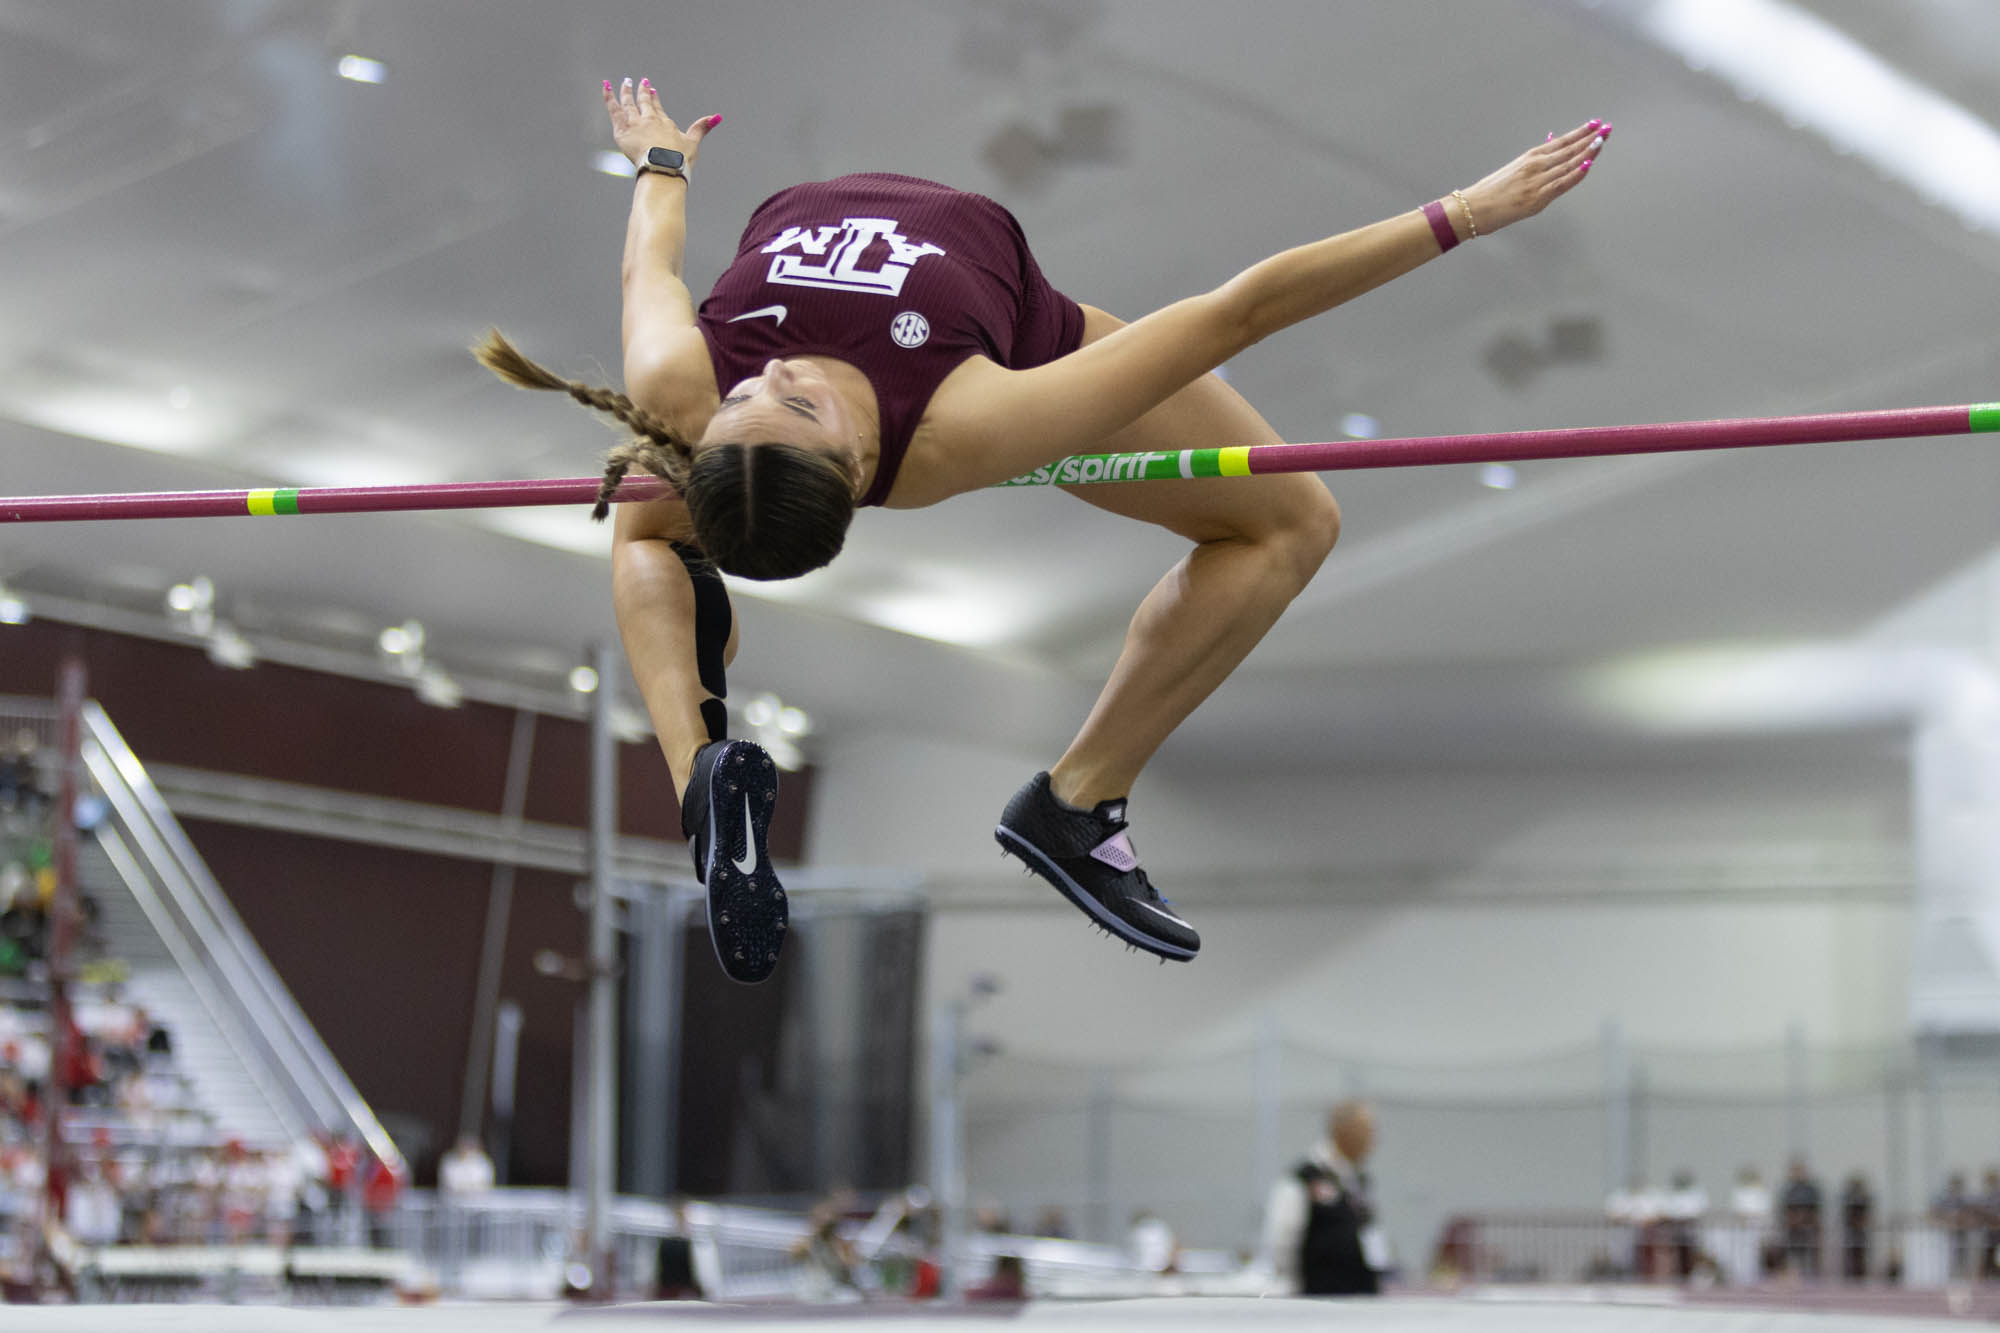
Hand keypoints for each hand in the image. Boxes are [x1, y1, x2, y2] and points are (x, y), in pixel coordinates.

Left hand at [603, 76, 718, 168]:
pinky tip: (606, 87)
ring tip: (625, 82)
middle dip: (642, 91)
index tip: (652, 90)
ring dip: (626, 91)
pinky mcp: (622, 129)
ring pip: (628, 103)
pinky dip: (609, 97)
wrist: (662, 167)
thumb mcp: (693, 142)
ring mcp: (635, 123)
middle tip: (640, 82)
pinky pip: (614, 109)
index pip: (658, 107)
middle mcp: (649, 119)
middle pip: (644, 102)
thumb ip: (702, 128)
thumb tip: (716, 117)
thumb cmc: (678, 160)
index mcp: (665, 123)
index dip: (654, 99)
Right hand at [1457, 119, 1609, 234]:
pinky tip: (1588, 165)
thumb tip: (1550, 148)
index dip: (1580, 132)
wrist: (1473, 208)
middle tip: (1606, 128)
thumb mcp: (1513, 171)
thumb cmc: (1491, 192)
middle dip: (1590, 138)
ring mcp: (1537, 181)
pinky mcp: (1536, 198)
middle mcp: (1535, 166)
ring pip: (1568, 164)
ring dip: (1587, 152)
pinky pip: (1561, 184)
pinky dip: (1575, 174)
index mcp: (1530, 158)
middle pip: (1568, 149)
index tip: (1595, 124)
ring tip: (1602, 140)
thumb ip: (1535, 163)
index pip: (1561, 141)